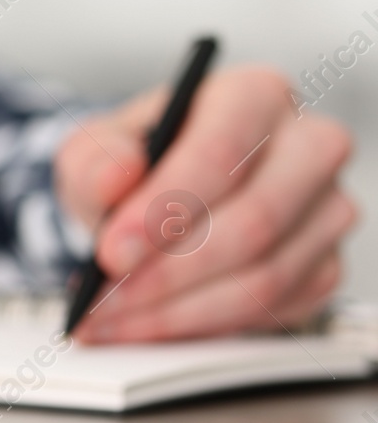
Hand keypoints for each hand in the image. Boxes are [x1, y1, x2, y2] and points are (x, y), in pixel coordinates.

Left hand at [54, 66, 357, 342]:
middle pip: (255, 221)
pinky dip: (200, 326)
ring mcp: (326, 211)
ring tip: (112, 318)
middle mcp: (308, 147)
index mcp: (254, 96)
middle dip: (171, 270)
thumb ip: (98, 159)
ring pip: (265, 277)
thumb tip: (116, 177)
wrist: (156, 195)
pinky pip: (271, 311)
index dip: (164, 209)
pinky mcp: (325, 267)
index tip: (111, 252)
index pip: (221, 152)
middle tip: (108, 295)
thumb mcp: (95, 149)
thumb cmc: (136, 162)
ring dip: (178, 310)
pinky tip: (147, 325)